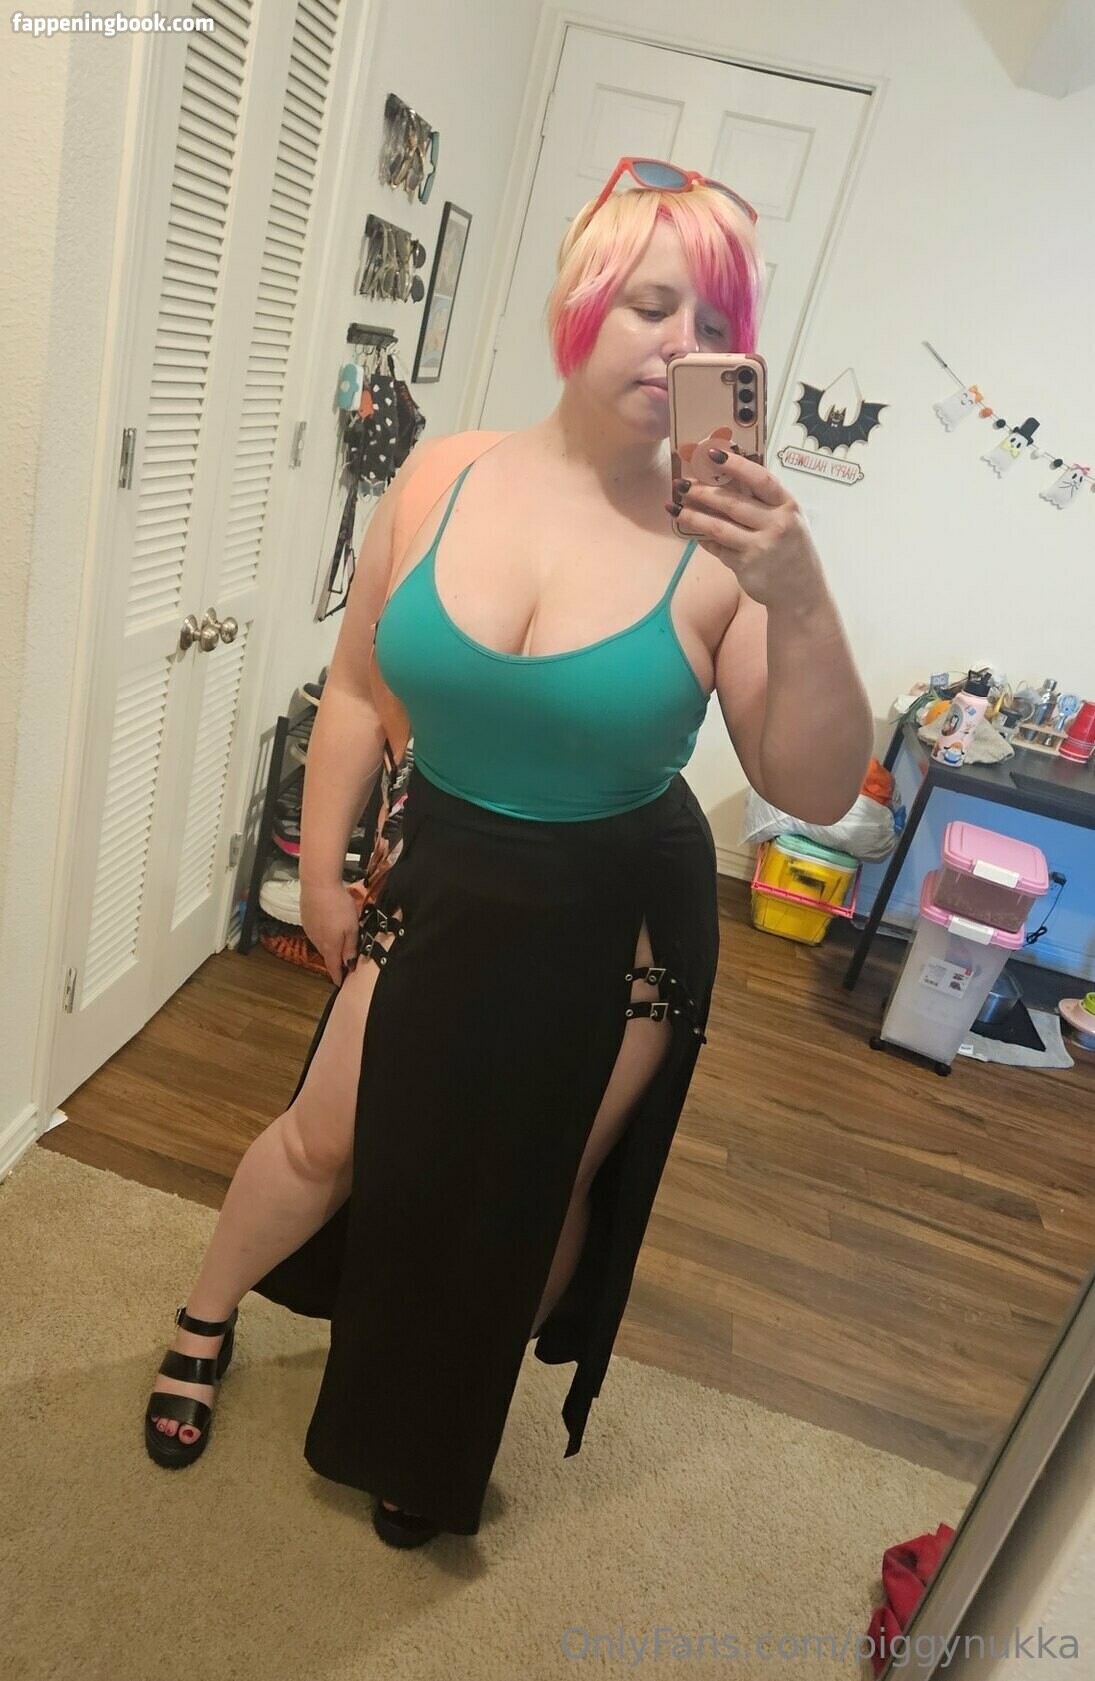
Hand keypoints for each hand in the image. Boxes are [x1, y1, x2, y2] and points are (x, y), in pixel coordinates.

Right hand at [300, 880, 361, 985]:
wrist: (318, 885)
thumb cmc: (339, 906)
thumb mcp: (352, 927)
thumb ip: (350, 947)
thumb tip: (349, 965)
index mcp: (330, 946)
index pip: (334, 967)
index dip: (338, 976)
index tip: (340, 984)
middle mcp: (317, 942)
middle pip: (328, 956)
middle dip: (335, 962)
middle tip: (344, 964)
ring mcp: (310, 931)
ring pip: (321, 944)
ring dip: (329, 947)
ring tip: (338, 944)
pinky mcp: (306, 921)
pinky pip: (316, 934)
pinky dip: (323, 936)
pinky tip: (328, 927)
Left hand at [667, 445, 825, 612]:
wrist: (802, 594)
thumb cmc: (793, 551)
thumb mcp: (790, 521)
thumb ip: (766, 502)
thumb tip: (727, 478)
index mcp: (789, 506)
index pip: (760, 478)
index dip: (735, 465)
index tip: (712, 454)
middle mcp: (777, 524)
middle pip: (732, 502)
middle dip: (702, 491)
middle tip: (680, 483)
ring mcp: (760, 547)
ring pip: (718, 527)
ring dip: (693, 516)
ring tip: (674, 507)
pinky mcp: (746, 566)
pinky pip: (718, 548)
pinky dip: (704, 540)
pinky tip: (692, 533)